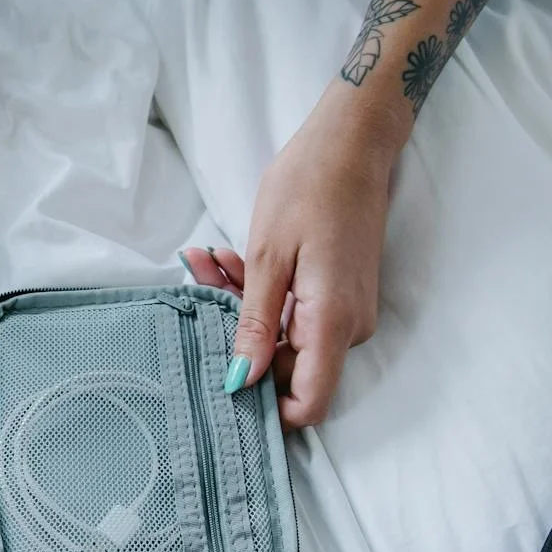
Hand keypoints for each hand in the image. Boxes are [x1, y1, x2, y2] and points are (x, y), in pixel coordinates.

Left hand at [181, 81, 407, 428]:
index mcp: (332, 322)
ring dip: (241, 309)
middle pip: (287, 370)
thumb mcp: (267, 257)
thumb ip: (253, 325)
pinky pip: (295, 316)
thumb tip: (241, 380)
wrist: (352, 143)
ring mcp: (347, 313)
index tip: (222, 381)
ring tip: (211, 262)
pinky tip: (232, 262)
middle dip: (236, 339)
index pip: (308, 404)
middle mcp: (348, 328)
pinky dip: (261, 297)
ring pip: (284, 339)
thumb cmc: (309, 188)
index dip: (266, 408)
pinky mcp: (340, 297)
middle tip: (199, 284)